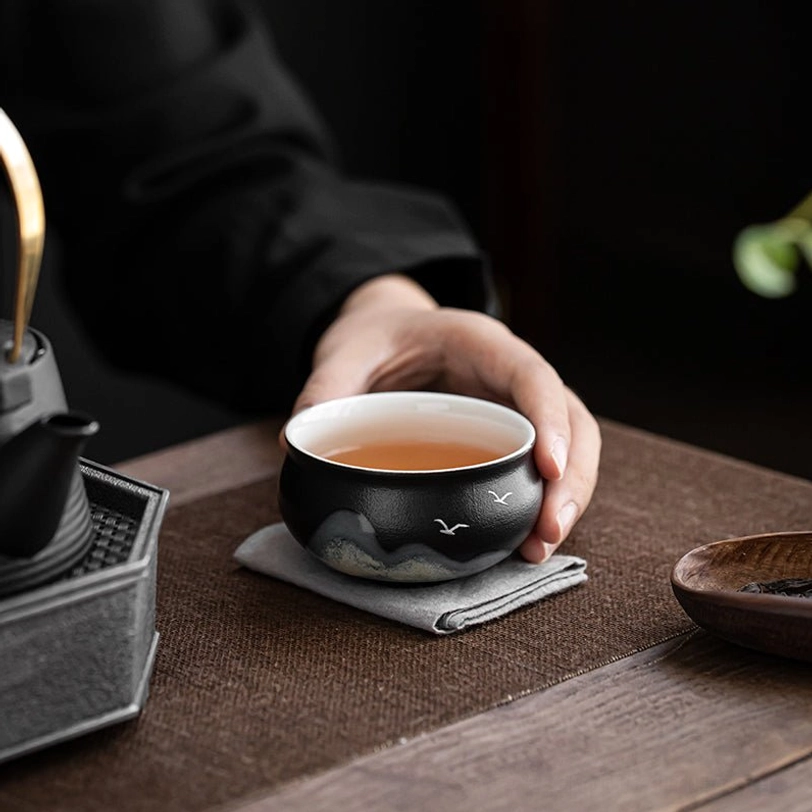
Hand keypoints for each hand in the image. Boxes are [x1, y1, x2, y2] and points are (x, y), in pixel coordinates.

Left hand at [285, 274, 600, 562]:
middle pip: (572, 419)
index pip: (533, 377)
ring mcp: (516, 406)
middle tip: (547, 532)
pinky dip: (541, 503)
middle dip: (571, 477)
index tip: (547, 469)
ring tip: (538, 549)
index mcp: (481, 343)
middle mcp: (511, 374)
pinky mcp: (509, 434)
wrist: (387, 333)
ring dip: (566, 498)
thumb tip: (296, 440)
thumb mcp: (347, 349)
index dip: (550, 421)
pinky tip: (525, 543)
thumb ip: (326, 386)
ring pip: (571, 446)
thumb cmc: (377, 336)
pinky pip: (542, 466)